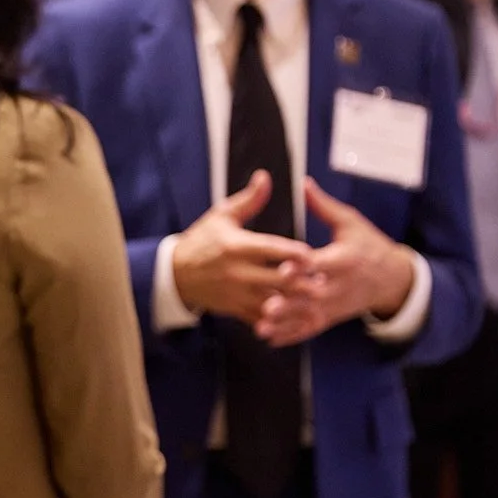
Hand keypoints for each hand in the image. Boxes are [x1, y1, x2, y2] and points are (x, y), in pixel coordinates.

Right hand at [171, 170, 310, 322]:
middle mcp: (237, 272)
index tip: (311, 254)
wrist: (174, 274)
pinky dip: (282, 320)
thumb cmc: (201, 241)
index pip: (271, 250)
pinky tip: (297, 316)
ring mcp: (236, 293)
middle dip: (303, 281)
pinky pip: (263, 320)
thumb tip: (265, 177)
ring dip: (297, 303)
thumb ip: (248, 199)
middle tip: (322, 279)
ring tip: (316, 299)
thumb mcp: (221, 216)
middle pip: (278, 279)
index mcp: (236, 246)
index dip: (294, 253)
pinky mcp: (235, 309)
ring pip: (275, 303)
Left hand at [252, 178, 413, 346]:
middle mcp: (340, 285)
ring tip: (262, 323)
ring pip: (309, 316)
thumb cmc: (368, 245)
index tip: (283, 267)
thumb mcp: (351, 222)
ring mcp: (335, 304)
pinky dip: (290, 334)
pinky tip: (268, 336)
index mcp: (345, 259)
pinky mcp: (331, 316)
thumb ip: (324, 207)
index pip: (322, 264)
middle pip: (314, 295)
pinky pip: (310, 328)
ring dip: (286, 322)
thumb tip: (304, 183)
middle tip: (267, 303)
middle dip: (291, 300)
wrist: (392, 278)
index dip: (303, 266)